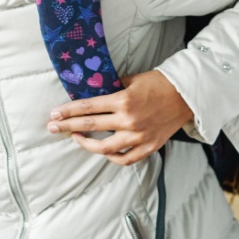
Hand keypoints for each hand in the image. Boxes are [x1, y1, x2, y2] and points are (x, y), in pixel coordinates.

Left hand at [46, 70, 194, 165]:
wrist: (186, 95)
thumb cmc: (158, 83)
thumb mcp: (132, 79)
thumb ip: (111, 89)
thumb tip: (89, 94)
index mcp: (123, 101)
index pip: (88, 108)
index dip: (68, 111)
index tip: (54, 114)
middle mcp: (129, 121)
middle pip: (90, 126)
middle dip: (67, 126)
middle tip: (52, 127)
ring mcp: (139, 137)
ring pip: (104, 148)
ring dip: (85, 143)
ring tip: (75, 137)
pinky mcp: (149, 147)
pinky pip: (124, 159)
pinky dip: (110, 157)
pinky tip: (102, 151)